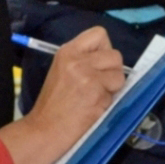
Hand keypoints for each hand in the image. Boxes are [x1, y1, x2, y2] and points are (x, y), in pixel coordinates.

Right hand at [0, 26, 126, 163]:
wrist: (44, 129)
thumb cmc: (54, 103)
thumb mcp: (63, 71)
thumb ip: (83, 60)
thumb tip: (109, 59)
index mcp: (67, 51)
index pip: (99, 34)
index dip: (105, 49)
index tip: (99, 64)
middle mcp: (78, 60)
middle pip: (115, 55)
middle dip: (112, 72)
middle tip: (98, 85)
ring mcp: (88, 77)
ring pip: (120, 76)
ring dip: (113, 89)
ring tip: (94, 97)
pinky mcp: (97, 94)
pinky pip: (116, 95)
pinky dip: (108, 103)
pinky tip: (92, 109)